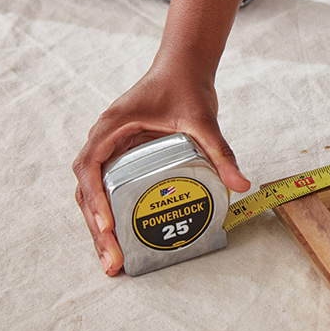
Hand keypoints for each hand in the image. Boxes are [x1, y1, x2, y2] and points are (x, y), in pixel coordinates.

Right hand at [72, 68, 250, 275]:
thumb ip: (220, 152)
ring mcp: (110, 151)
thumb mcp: (204, 120)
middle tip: (112, 262)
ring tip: (113, 262)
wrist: (183, 68)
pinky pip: (108, 191)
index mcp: (111, 127)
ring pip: (93, 195)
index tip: (106, 225)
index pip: (91, 168)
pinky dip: (109, 216)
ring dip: (99, 229)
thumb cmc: (186, 87)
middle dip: (97, 229)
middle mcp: (103, 141)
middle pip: (87, 191)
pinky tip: (121, 242)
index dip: (96, 199)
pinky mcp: (122, 159)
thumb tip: (242, 185)